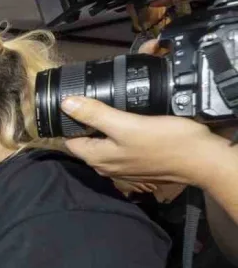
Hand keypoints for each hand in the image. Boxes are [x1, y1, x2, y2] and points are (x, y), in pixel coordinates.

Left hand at [60, 96, 226, 186]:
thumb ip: (95, 114)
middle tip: (95, 100)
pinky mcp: (138, 163)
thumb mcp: (126, 124)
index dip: (69, 122)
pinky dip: (122, 134)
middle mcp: (106, 166)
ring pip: (105, 143)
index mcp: (97, 158)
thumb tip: (66, 103)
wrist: (201, 160)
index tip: (75, 103)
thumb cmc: (164, 142)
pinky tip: (130, 121)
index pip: (70, 141)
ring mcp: (123, 167)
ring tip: (113, 108)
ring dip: (106, 127)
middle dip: (88, 123)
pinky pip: (122, 147)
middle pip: (87, 141)